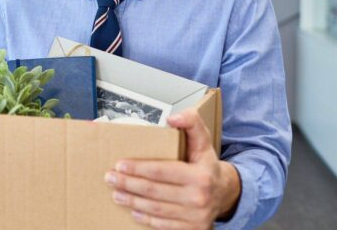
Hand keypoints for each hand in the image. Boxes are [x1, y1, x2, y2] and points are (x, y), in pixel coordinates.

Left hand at [104, 109, 240, 228]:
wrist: (226, 192)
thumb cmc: (206, 165)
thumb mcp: (203, 140)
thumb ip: (191, 122)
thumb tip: (173, 118)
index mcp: (200, 175)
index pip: (161, 171)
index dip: (137, 168)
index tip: (119, 165)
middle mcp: (199, 197)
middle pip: (154, 191)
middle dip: (128, 184)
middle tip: (110, 178)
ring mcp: (196, 216)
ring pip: (156, 209)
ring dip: (132, 202)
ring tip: (117, 194)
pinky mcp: (193, 229)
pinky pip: (164, 225)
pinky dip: (146, 219)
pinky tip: (134, 211)